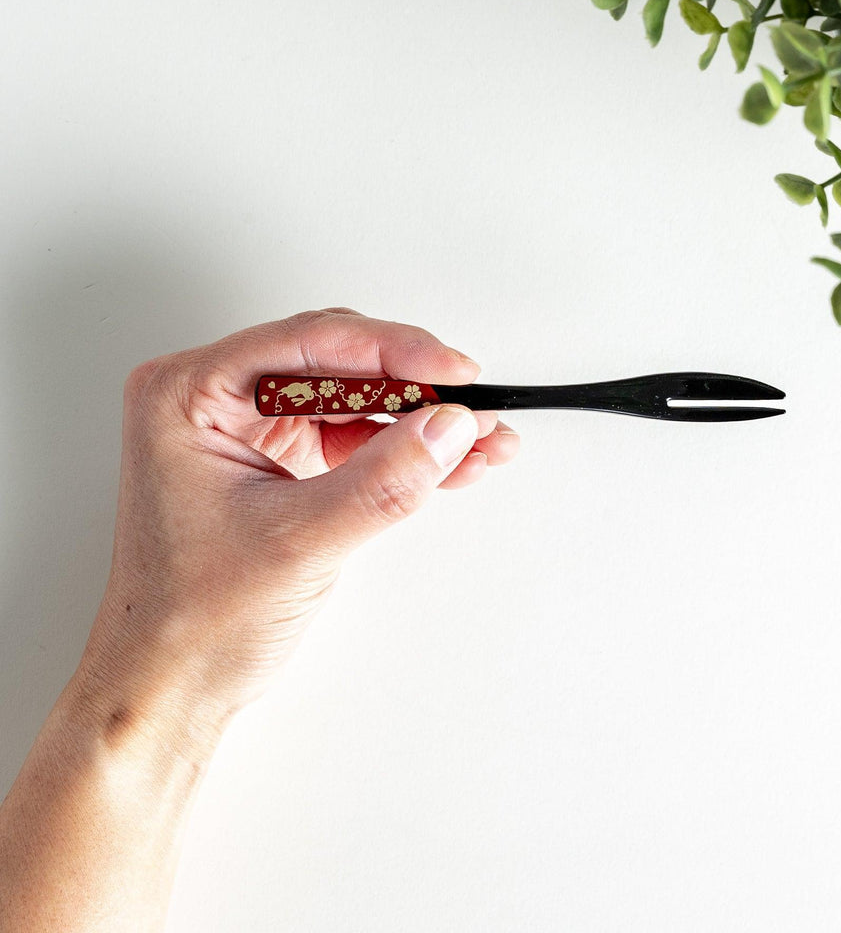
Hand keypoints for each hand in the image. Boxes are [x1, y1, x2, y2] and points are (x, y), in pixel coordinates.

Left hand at [74, 308, 519, 744]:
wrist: (175, 683)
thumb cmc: (191, 618)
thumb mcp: (296, 542)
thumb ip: (381, 480)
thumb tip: (446, 426)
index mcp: (188, 393)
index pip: (309, 343)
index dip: (393, 350)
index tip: (453, 371)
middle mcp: (216, 398)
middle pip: (339, 364)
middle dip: (415, 387)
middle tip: (470, 410)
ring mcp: (250, 428)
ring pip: (356, 399)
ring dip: (421, 420)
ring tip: (479, 439)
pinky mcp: (281, 458)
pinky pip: (356, 437)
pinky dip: (405, 450)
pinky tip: (452, 461)